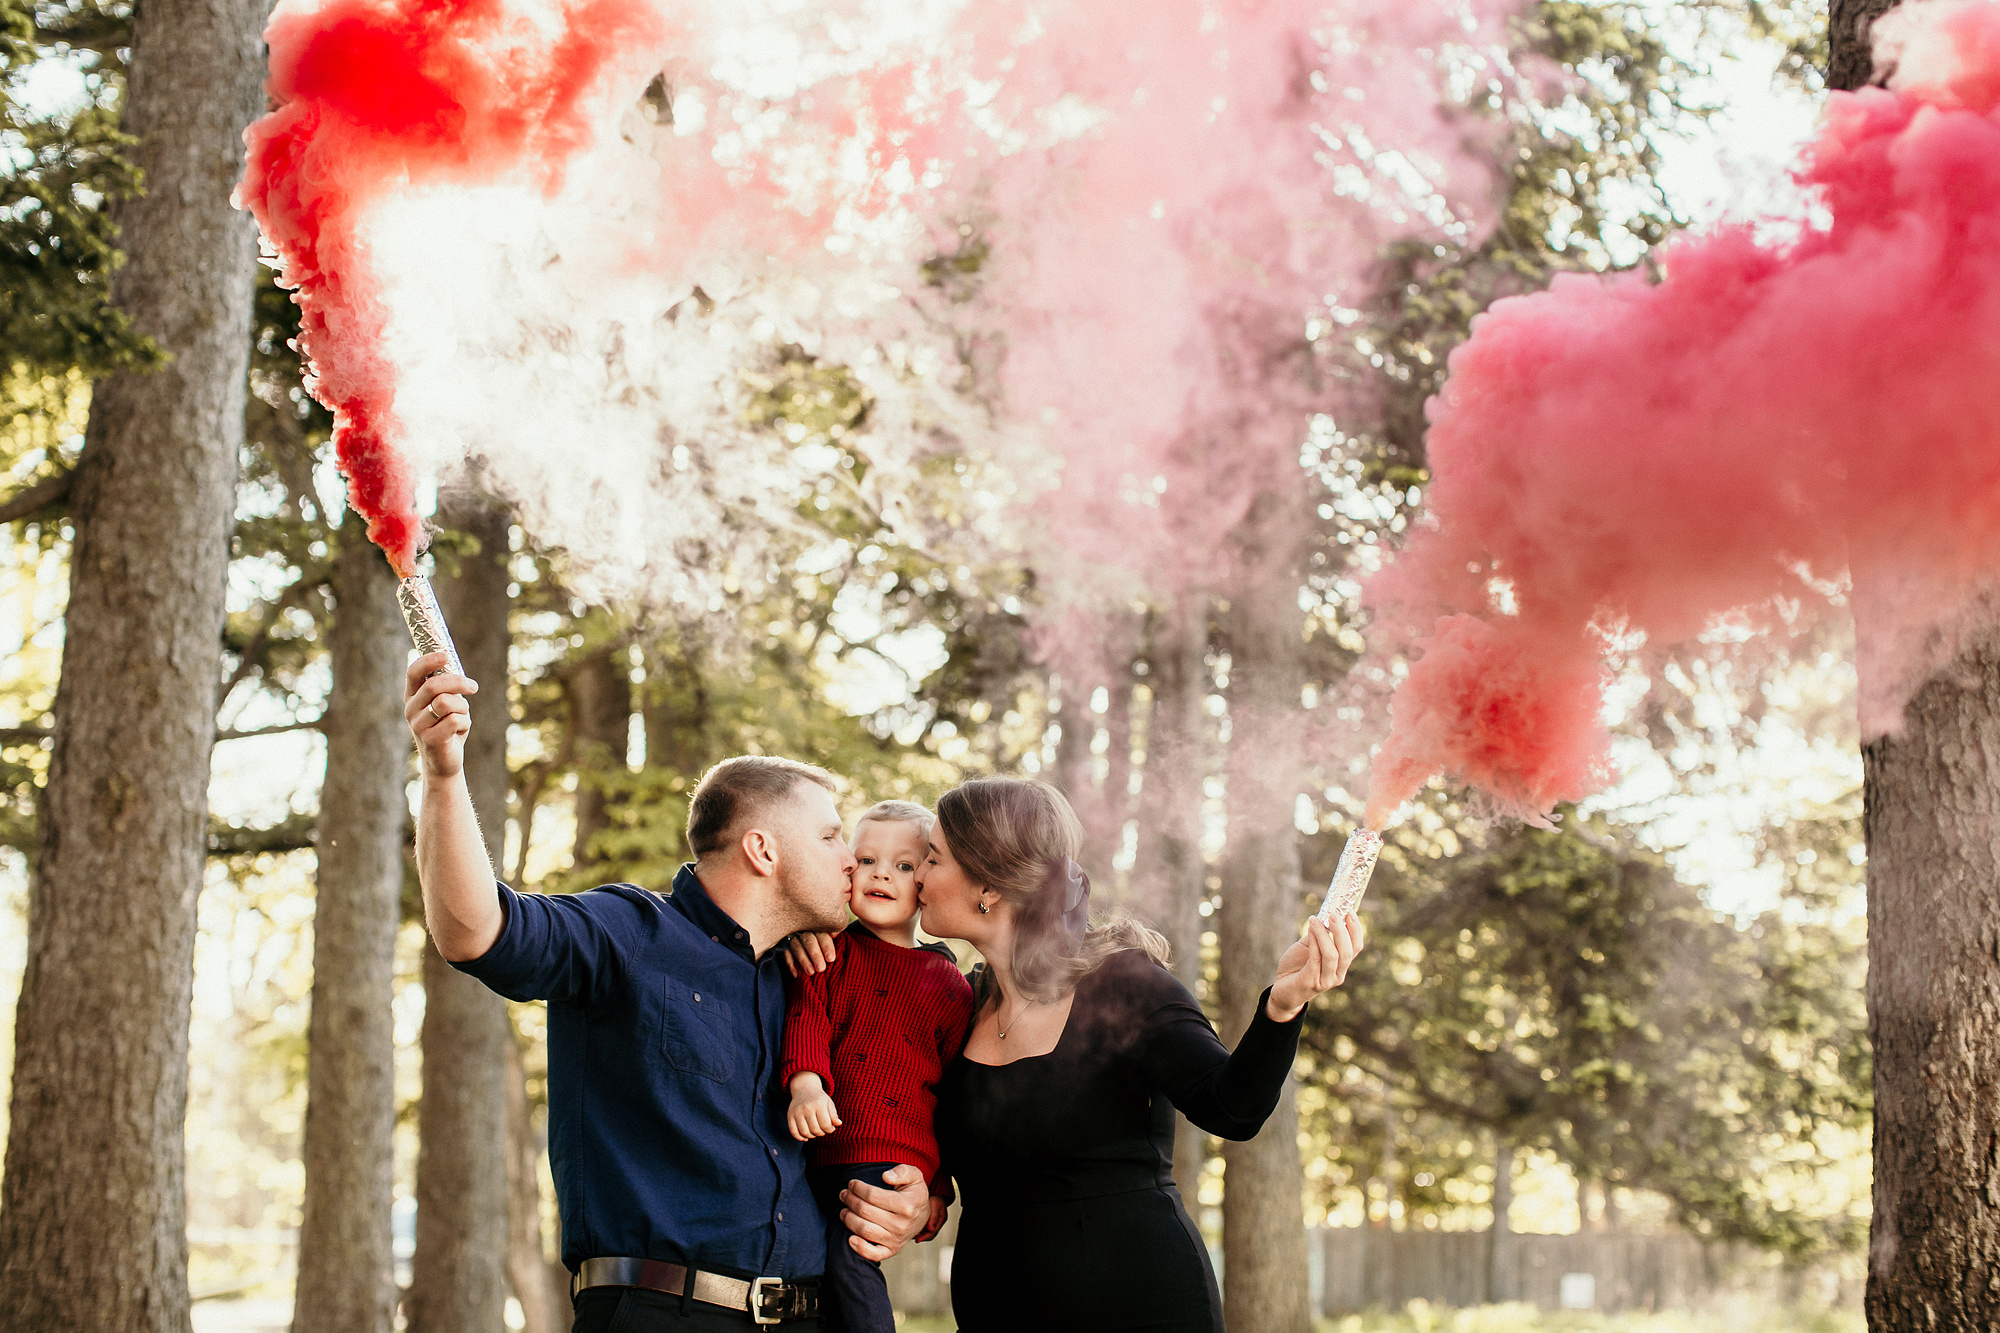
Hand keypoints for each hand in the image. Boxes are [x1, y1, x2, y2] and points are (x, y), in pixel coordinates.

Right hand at [405, 653, 477, 778]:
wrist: (445, 762)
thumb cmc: (448, 727)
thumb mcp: (446, 704)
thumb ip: (447, 688)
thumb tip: (456, 666)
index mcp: (412, 697)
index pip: (413, 672)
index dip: (428, 661)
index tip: (446, 656)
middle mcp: (410, 709)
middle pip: (434, 685)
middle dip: (458, 682)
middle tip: (473, 686)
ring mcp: (418, 725)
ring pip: (447, 702)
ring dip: (463, 707)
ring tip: (462, 716)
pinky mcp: (430, 739)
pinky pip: (455, 720)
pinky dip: (465, 723)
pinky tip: (460, 732)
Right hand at [782, 930, 838, 977]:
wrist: (796, 930)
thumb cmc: (819, 935)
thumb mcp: (827, 929)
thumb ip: (833, 930)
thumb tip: (835, 934)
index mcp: (816, 925)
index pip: (822, 934)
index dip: (827, 946)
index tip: (830, 959)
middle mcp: (803, 928)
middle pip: (808, 940)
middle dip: (815, 955)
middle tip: (821, 968)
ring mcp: (791, 935)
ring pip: (796, 946)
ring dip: (803, 960)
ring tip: (811, 972)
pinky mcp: (782, 943)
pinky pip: (785, 953)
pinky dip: (790, 964)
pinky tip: (796, 975)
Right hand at [785, 1075, 840, 1141]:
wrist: (804, 1089)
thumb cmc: (819, 1099)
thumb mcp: (829, 1103)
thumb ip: (834, 1114)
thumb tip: (838, 1124)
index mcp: (818, 1104)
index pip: (825, 1125)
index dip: (830, 1130)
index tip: (830, 1128)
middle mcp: (807, 1108)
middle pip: (815, 1130)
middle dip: (821, 1133)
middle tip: (822, 1129)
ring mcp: (797, 1112)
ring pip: (805, 1133)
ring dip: (812, 1136)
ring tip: (815, 1131)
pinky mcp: (790, 1116)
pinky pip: (794, 1132)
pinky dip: (800, 1137)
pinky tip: (806, 1136)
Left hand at [840, 1163, 927, 1260]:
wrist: (923, 1216)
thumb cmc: (914, 1194)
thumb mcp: (915, 1176)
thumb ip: (902, 1171)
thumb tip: (886, 1177)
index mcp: (906, 1205)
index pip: (873, 1196)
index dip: (858, 1188)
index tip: (852, 1183)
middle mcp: (901, 1225)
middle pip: (865, 1211)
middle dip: (850, 1200)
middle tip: (844, 1194)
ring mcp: (896, 1240)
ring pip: (864, 1230)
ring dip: (848, 1219)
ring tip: (843, 1210)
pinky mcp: (892, 1251)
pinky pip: (873, 1254)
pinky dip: (859, 1248)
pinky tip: (850, 1238)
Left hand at [915, 1196, 949, 1243]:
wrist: (933, 1194)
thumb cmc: (935, 1198)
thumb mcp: (935, 1204)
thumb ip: (934, 1216)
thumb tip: (930, 1229)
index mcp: (941, 1219)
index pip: (933, 1231)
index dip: (925, 1237)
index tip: (917, 1239)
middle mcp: (937, 1223)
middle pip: (930, 1235)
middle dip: (922, 1238)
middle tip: (913, 1239)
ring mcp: (933, 1223)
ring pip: (926, 1233)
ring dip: (919, 1235)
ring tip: (911, 1235)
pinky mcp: (928, 1222)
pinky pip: (923, 1229)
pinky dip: (918, 1231)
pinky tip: (911, 1230)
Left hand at [1267, 912, 1363, 1021]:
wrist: (1282, 991)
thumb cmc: (1297, 968)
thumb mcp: (1309, 948)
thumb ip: (1319, 937)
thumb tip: (1325, 916)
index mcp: (1341, 966)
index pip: (1356, 948)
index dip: (1356, 930)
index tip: (1350, 912)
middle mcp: (1337, 975)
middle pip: (1347, 952)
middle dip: (1342, 931)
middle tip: (1333, 914)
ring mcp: (1325, 981)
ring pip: (1332, 955)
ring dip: (1324, 934)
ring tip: (1316, 920)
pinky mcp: (1311, 982)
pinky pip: (1315, 959)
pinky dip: (1314, 942)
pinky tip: (1309, 929)